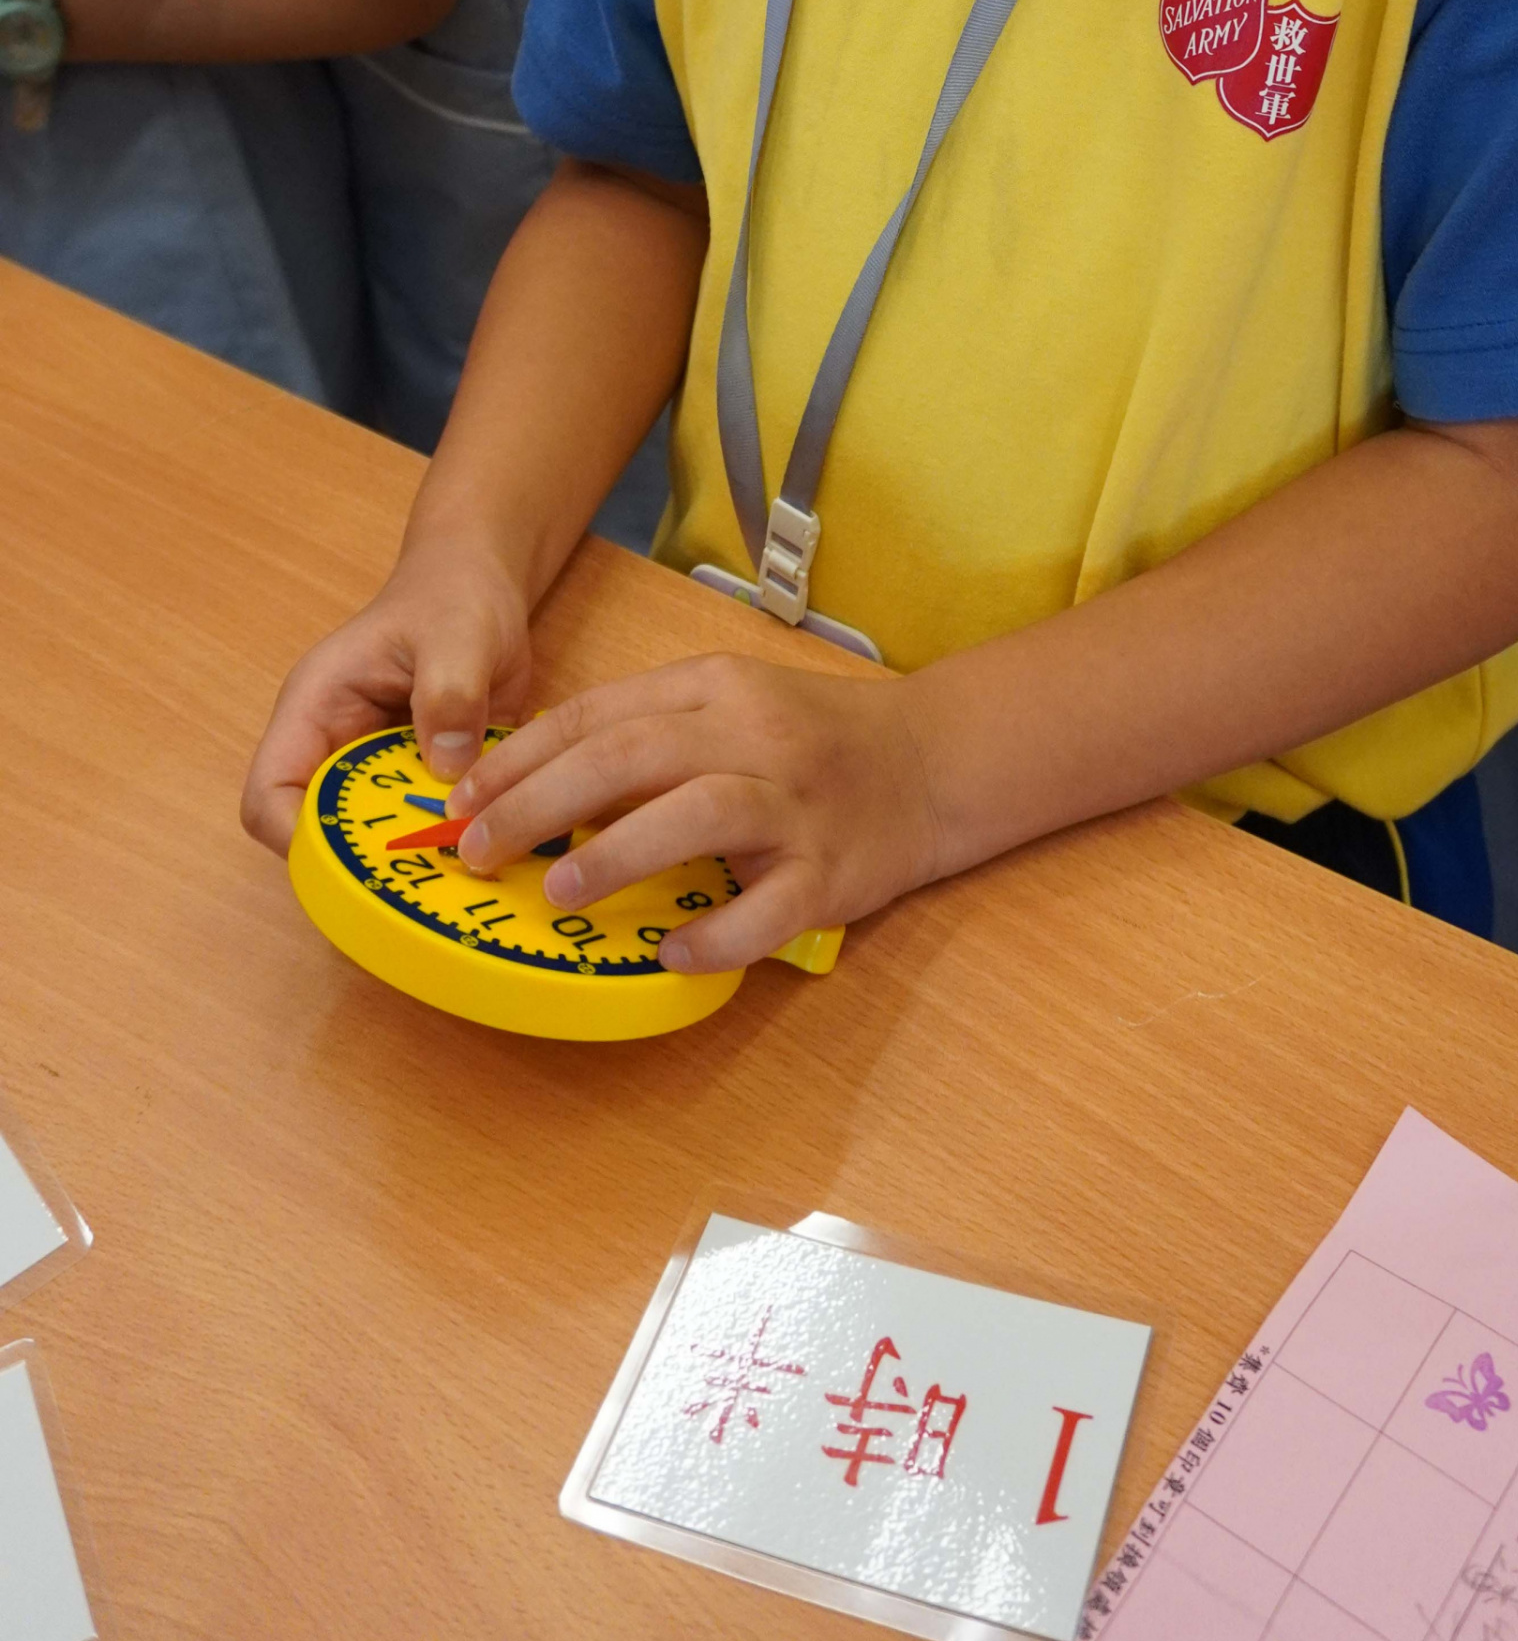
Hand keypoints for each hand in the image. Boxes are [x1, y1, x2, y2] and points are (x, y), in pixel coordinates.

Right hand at [240, 541, 536, 855]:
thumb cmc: (452, 598)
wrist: (481, 589)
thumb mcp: (457, 635)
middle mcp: (334, 749)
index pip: (268, 795)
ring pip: (372, 840)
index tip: (355, 863)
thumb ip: (449, 693)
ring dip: (413, 858)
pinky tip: (489, 846)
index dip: (296, 838)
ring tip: (463, 863)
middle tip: (424, 871)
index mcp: (315, 711)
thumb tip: (447, 767)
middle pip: (318, 833)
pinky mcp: (418, 782)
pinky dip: (449, 843)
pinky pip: (421, 829)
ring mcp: (376, 771)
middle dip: (365, 860)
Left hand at [443, 653, 943, 971]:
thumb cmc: (811, 739)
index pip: (597, 715)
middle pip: (631, 757)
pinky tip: (671, 952)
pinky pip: (768, 907)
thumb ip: (645, 732)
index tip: (461, 803)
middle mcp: (753, 737)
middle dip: (539, 804)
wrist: (932, 760)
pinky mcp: (831, 871)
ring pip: (698, 813)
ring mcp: (795, 804)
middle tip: (480, 851)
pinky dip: (716, 933)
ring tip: (559, 893)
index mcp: (715, 689)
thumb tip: (533, 783)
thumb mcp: (728, 705)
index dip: (519, 760)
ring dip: (617, 853)